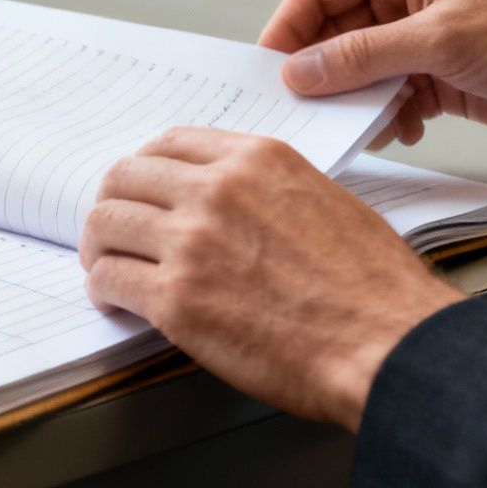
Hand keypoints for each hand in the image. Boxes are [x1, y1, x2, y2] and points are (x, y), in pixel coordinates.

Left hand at [80, 128, 462, 431]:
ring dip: (100, 248)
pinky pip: (108, 280)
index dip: (144, 168)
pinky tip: (115, 302)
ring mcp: (190, 243)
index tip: (139, 189)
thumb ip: (264, 191)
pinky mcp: (175, 299)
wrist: (386, 344)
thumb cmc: (373, 287)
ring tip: (107, 268)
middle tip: (113, 231)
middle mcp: (216, 191)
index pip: (169, 143)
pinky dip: (103, 291)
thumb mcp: (325, 201)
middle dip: (112, 205)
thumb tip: (227, 204)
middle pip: (123, 179)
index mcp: (255, 160)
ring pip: (105, 226)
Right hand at [262, 0, 486, 147]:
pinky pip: (386, 98)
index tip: (268, 71)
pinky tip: (403, 130)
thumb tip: (300, 71)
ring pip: (356, 73)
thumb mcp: (439, 39)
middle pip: (332, 36)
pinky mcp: (434, 77)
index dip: (287, 31)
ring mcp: (418, 39)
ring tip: (365, 122)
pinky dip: (385, 118)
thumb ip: (362, 56)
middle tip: (302, 109)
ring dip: (355, 101)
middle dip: (321, 75)